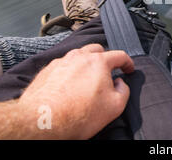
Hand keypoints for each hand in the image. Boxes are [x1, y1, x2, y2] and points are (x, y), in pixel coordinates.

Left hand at [18, 43, 133, 138]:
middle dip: (105, 58)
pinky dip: (70, 71)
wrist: (43, 121)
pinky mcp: (47, 71)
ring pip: (78, 56)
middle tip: (107, 72)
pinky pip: (63, 65)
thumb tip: (119, 83)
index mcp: (98, 61)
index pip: (119, 55)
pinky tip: (70, 85)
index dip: (127, 62)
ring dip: (86, 64)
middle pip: (97, 50)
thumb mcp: (115, 106)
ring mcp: (61, 62)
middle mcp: (79, 57)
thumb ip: (123, 90)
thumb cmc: (78, 115)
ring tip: (87, 80)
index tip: (128, 69)